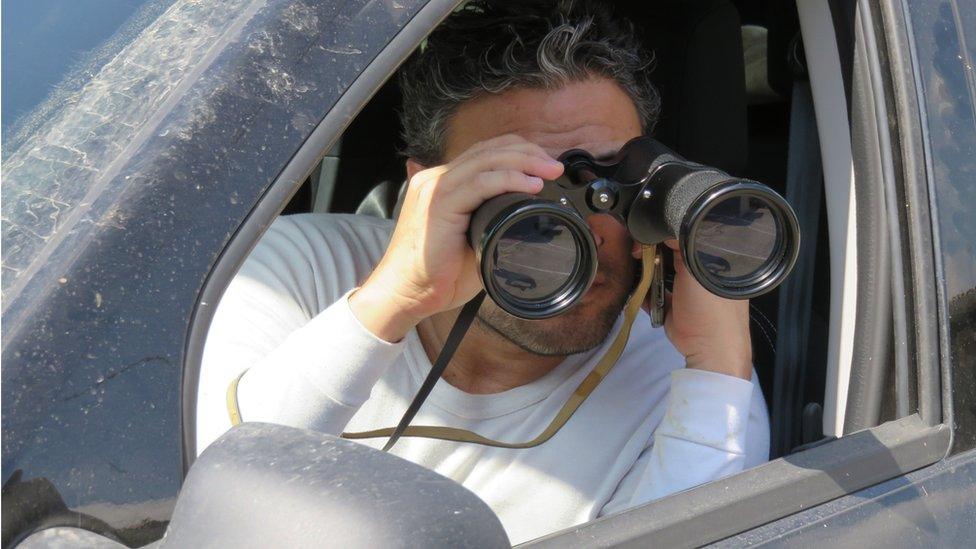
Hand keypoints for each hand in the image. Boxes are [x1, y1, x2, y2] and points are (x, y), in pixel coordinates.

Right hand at [350, 134, 564, 341]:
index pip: (484, 153)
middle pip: (488, 150)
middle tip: (555, 165)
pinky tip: (530, 186)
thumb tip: (524, 219)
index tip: (545, 164)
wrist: (406, 293)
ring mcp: (435, 189)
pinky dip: (509, 180)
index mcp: (442, 183)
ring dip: (524, 162)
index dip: (518, 151)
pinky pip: (479, 183)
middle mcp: (436, 178)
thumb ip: (490, 222)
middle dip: (527, 153)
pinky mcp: (438, 205)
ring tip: (550, 172)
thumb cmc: (437, 273)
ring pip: (486, 161)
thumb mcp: (472, 240)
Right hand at [634, 240, 752, 379]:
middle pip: (672, 252)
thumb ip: (680, 244)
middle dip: (653, 249)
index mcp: (714, 259)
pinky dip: (644, 288)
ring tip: (633, 262)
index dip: (668, 231)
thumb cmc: (710, 306)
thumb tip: (662, 225)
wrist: (707, 347)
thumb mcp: (695, 268)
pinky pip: (655, 292)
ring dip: (646, 268)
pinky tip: (633, 282)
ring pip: (661, 271)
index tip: (649, 229)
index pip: (688, 236)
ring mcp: (687, 290)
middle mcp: (701, 271)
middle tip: (637, 249)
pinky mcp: (673, 305)